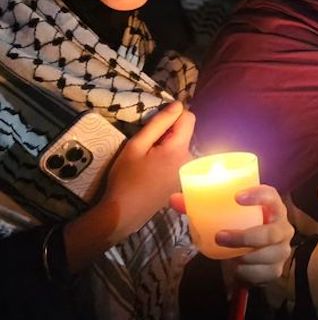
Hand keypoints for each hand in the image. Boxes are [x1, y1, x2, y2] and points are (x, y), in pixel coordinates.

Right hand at [102, 101, 194, 239]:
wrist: (124, 214)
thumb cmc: (126, 178)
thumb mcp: (136, 146)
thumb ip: (159, 123)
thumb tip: (178, 104)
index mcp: (179, 149)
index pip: (189, 118)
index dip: (173, 116)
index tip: (156, 127)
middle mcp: (191, 159)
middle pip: (186, 133)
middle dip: (169, 134)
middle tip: (148, 148)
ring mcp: (189, 172)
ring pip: (182, 146)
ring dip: (169, 147)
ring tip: (149, 161)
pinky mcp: (185, 181)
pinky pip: (181, 160)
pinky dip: (170, 159)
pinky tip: (154, 171)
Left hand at [170, 184, 293, 285]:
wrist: (251, 257)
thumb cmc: (238, 229)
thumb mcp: (223, 217)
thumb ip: (199, 207)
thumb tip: (174, 199)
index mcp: (272, 207)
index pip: (271, 195)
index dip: (258, 194)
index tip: (236, 197)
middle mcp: (283, 226)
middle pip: (270, 232)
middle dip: (245, 237)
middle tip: (220, 237)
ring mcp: (282, 249)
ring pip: (267, 255)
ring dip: (244, 258)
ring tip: (229, 258)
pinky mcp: (278, 269)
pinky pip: (263, 274)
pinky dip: (247, 274)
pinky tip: (238, 270)